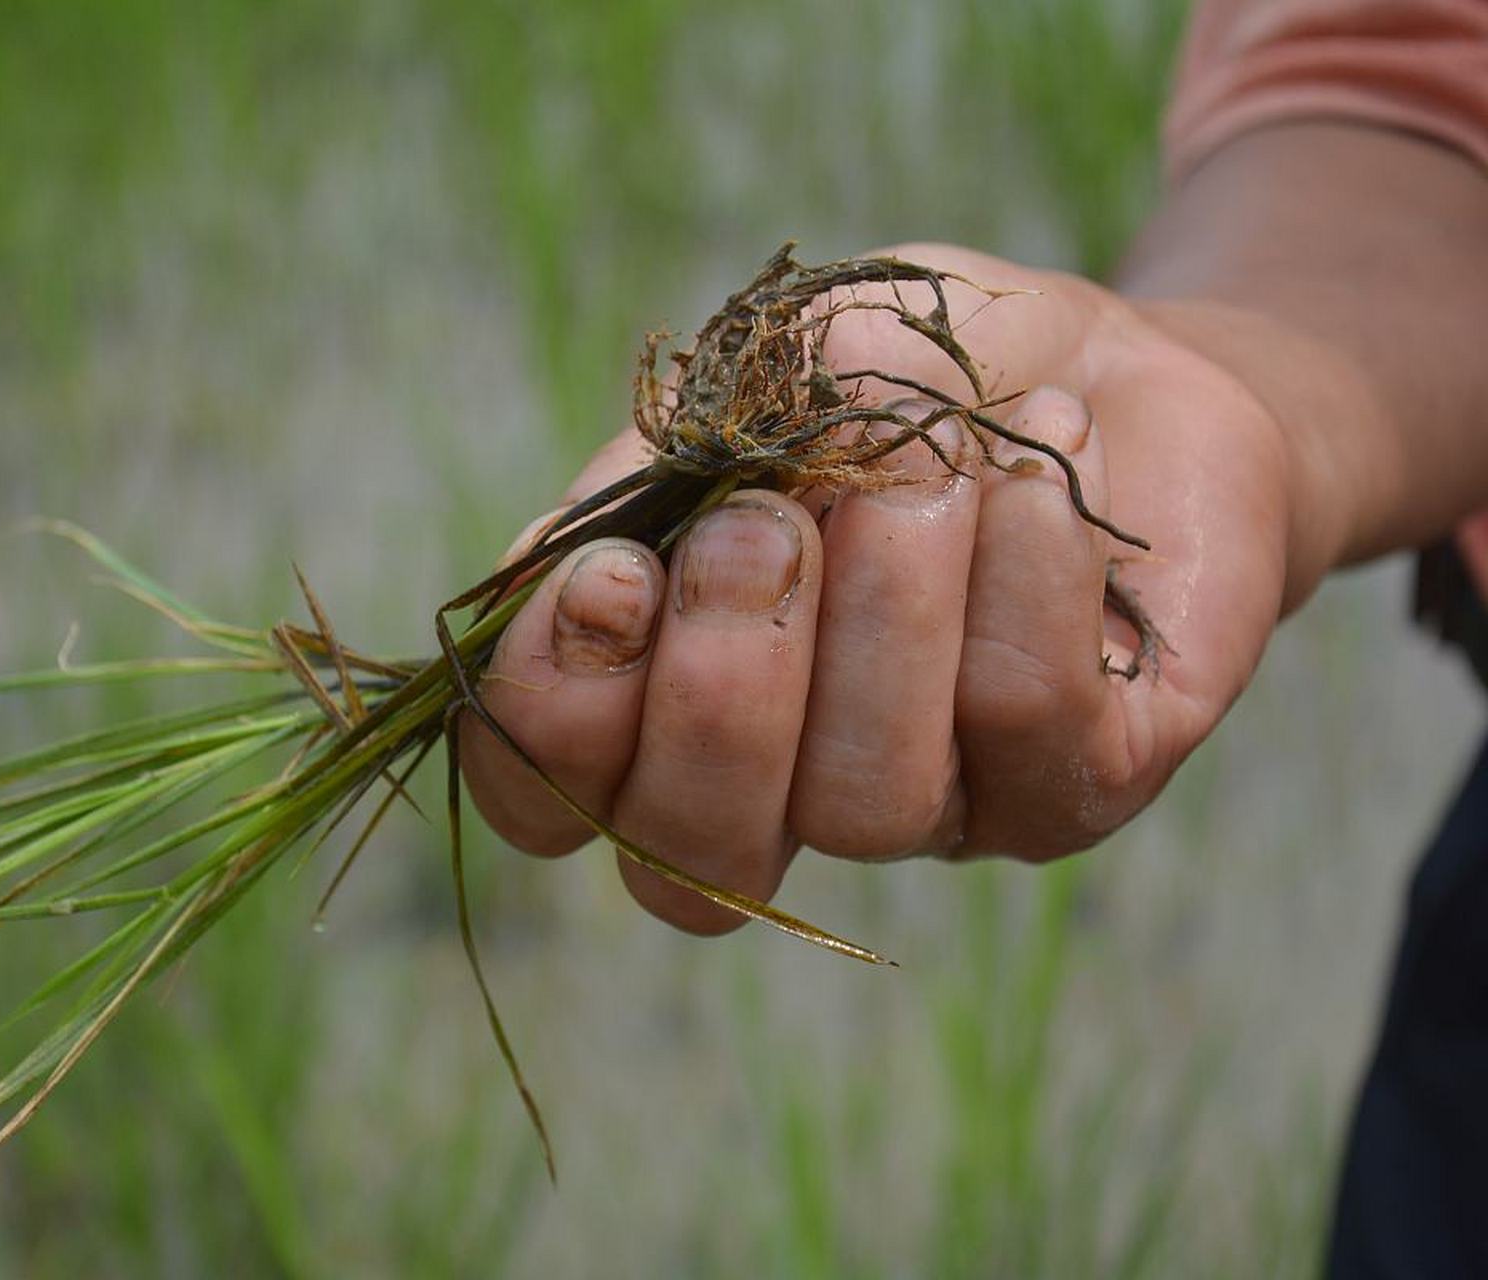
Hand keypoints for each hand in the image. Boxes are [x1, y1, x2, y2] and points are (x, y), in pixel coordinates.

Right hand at [459, 243, 1320, 933]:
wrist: (1088, 365)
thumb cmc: (887, 383)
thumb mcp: (756, 383)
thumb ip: (668, 468)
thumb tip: (613, 559)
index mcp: (653, 703)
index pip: (541, 799)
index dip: (555, 717)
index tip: (615, 574)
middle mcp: (775, 794)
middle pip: (691, 866)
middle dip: (723, 689)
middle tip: (767, 525)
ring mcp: (923, 810)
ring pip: (867, 804)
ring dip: (889, 606)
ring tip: (927, 463)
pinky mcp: (1068, 787)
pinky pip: (1026, 725)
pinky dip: (1028, 570)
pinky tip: (1040, 461)